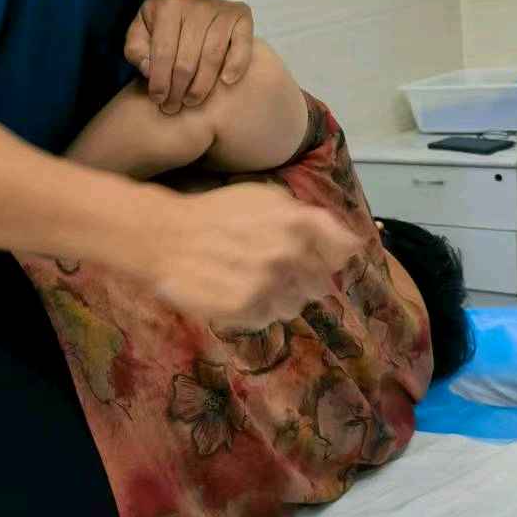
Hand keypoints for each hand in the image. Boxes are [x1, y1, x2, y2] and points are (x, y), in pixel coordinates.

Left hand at [125, 0, 253, 114]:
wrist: (186, 5)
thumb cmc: (161, 26)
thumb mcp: (139, 34)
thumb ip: (136, 51)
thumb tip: (149, 69)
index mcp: (167, 5)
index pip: (163, 52)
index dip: (160, 81)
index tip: (158, 99)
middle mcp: (196, 3)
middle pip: (187, 59)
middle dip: (178, 89)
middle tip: (172, 107)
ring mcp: (220, 8)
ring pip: (212, 56)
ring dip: (201, 86)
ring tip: (191, 101)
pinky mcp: (241, 14)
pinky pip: (241, 45)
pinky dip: (236, 65)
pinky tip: (226, 82)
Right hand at [129, 183, 362, 328]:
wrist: (165, 237)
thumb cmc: (216, 213)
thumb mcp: (267, 198)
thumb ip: (310, 219)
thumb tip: (351, 246)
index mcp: (300, 223)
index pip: (344, 251)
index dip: (331, 254)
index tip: (314, 256)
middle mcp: (290, 254)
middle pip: (321, 283)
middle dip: (302, 277)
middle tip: (268, 267)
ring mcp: (269, 284)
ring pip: (296, 305)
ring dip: (279, 297)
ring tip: (249, 280)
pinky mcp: (248, 309)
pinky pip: (269, 319)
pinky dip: (257, 311)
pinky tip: (235, 291)